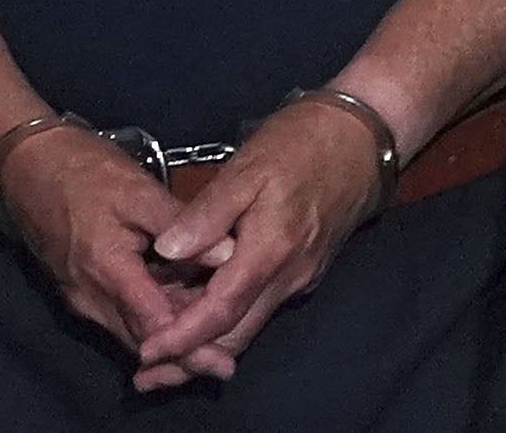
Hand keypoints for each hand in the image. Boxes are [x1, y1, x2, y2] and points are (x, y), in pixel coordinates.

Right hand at [0, 121, 234, 385]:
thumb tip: (229, 253)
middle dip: (183, 354)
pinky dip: (147, 320)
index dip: (190, 348)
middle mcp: (89, 298)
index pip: (154, 327)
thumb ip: (181, 224)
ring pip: (129, 333)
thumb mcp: (137, 189)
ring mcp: (80, 299)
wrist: (25, 164)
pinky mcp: (77, 293)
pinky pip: (117, 318)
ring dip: (166, 338)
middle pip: (142, 341)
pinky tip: (174, 311)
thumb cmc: (83, 170)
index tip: (223, 363)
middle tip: (224, 362)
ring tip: (209, 340)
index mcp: (107, 271)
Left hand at [128, 96, 387, 387]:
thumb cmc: (300, 142)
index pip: (221, 311)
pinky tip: (198, 304)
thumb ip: (208, 213)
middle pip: (235, 333)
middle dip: (190, 355)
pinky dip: (227, 314)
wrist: (360, 137)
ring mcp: (299, 276)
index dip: (182, 337)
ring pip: (249, 322)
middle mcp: (288, 276)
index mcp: (271, 251)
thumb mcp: (247, 166)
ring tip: (162, 342)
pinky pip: (261, 304)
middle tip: (145, 367)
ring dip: (207, 338)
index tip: (147, 352)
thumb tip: (166, 250)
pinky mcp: (304, 269)